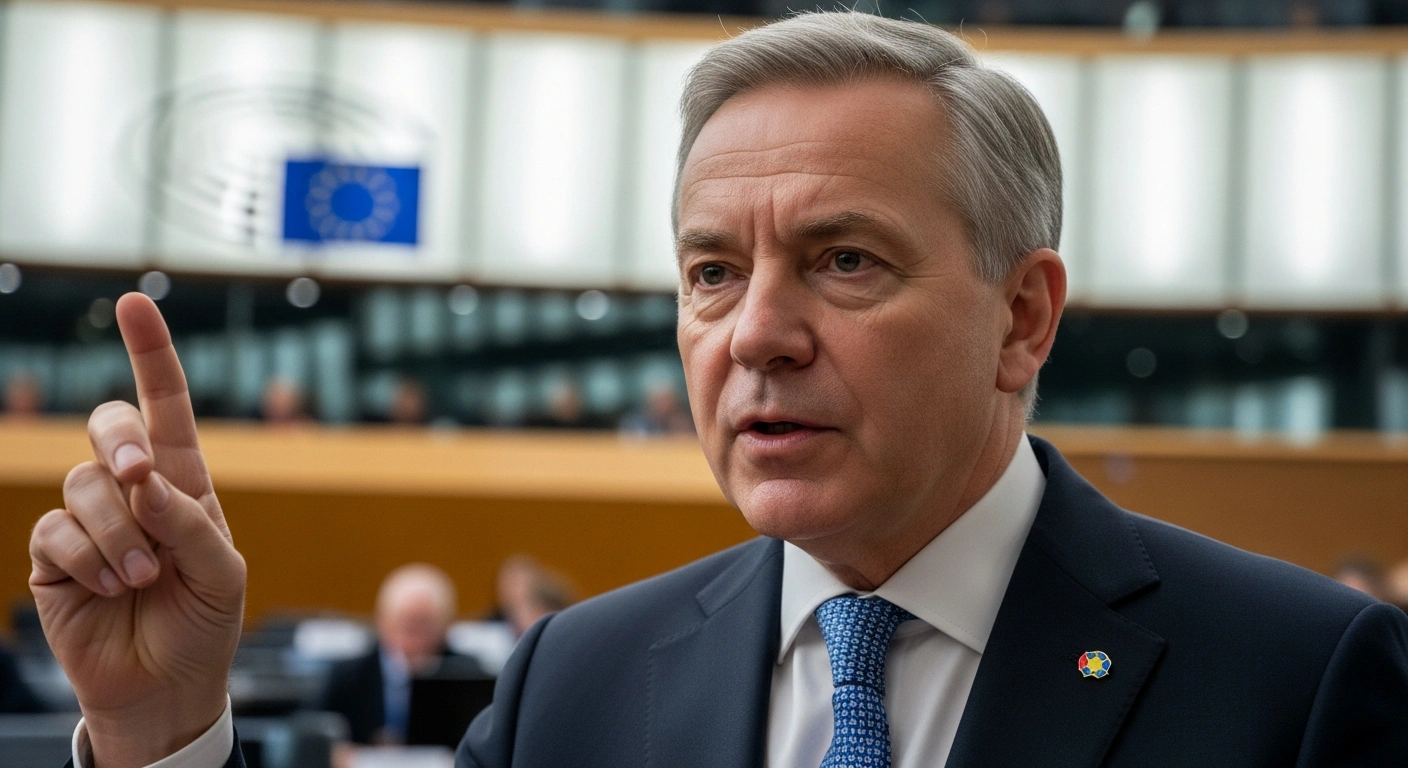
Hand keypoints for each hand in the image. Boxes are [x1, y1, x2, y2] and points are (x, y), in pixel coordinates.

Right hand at [29, 293, 245, 767]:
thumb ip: (190, 522)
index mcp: (184, 481)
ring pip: (84, 484)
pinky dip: (89, 560)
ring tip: (142, 579)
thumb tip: (144, 480)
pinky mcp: (54, 554)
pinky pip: (57, 531)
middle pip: (110, 425)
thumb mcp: (222, 573)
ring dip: (118, 533)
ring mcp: (91, 518)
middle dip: (121, 441)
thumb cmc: (204, 623)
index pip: (167, 406)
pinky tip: (109, 588)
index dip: (151, 354)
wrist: (167, 686)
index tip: (136, 303)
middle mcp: (134, 489)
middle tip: (141, 478)